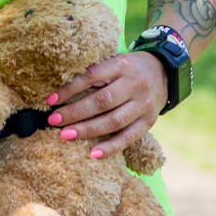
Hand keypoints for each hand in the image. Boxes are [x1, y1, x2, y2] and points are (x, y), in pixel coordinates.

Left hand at [45, 51, 167, 159]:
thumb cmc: (129, 68)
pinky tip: (92, 153)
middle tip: (54, 121)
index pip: (92, 76)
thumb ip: (95, 74)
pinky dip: (110, 147)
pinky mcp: (149, 121)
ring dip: (88, 130)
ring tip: (66, 135)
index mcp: (122, 65)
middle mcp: (135, 84)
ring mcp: (144, 104)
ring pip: (114, 121)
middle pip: (102, 101)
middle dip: (75, 113)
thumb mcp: (114, 62)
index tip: (50, 100)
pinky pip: (129, 137)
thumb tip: (61, 91)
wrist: (164, 71)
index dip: (70, 89)